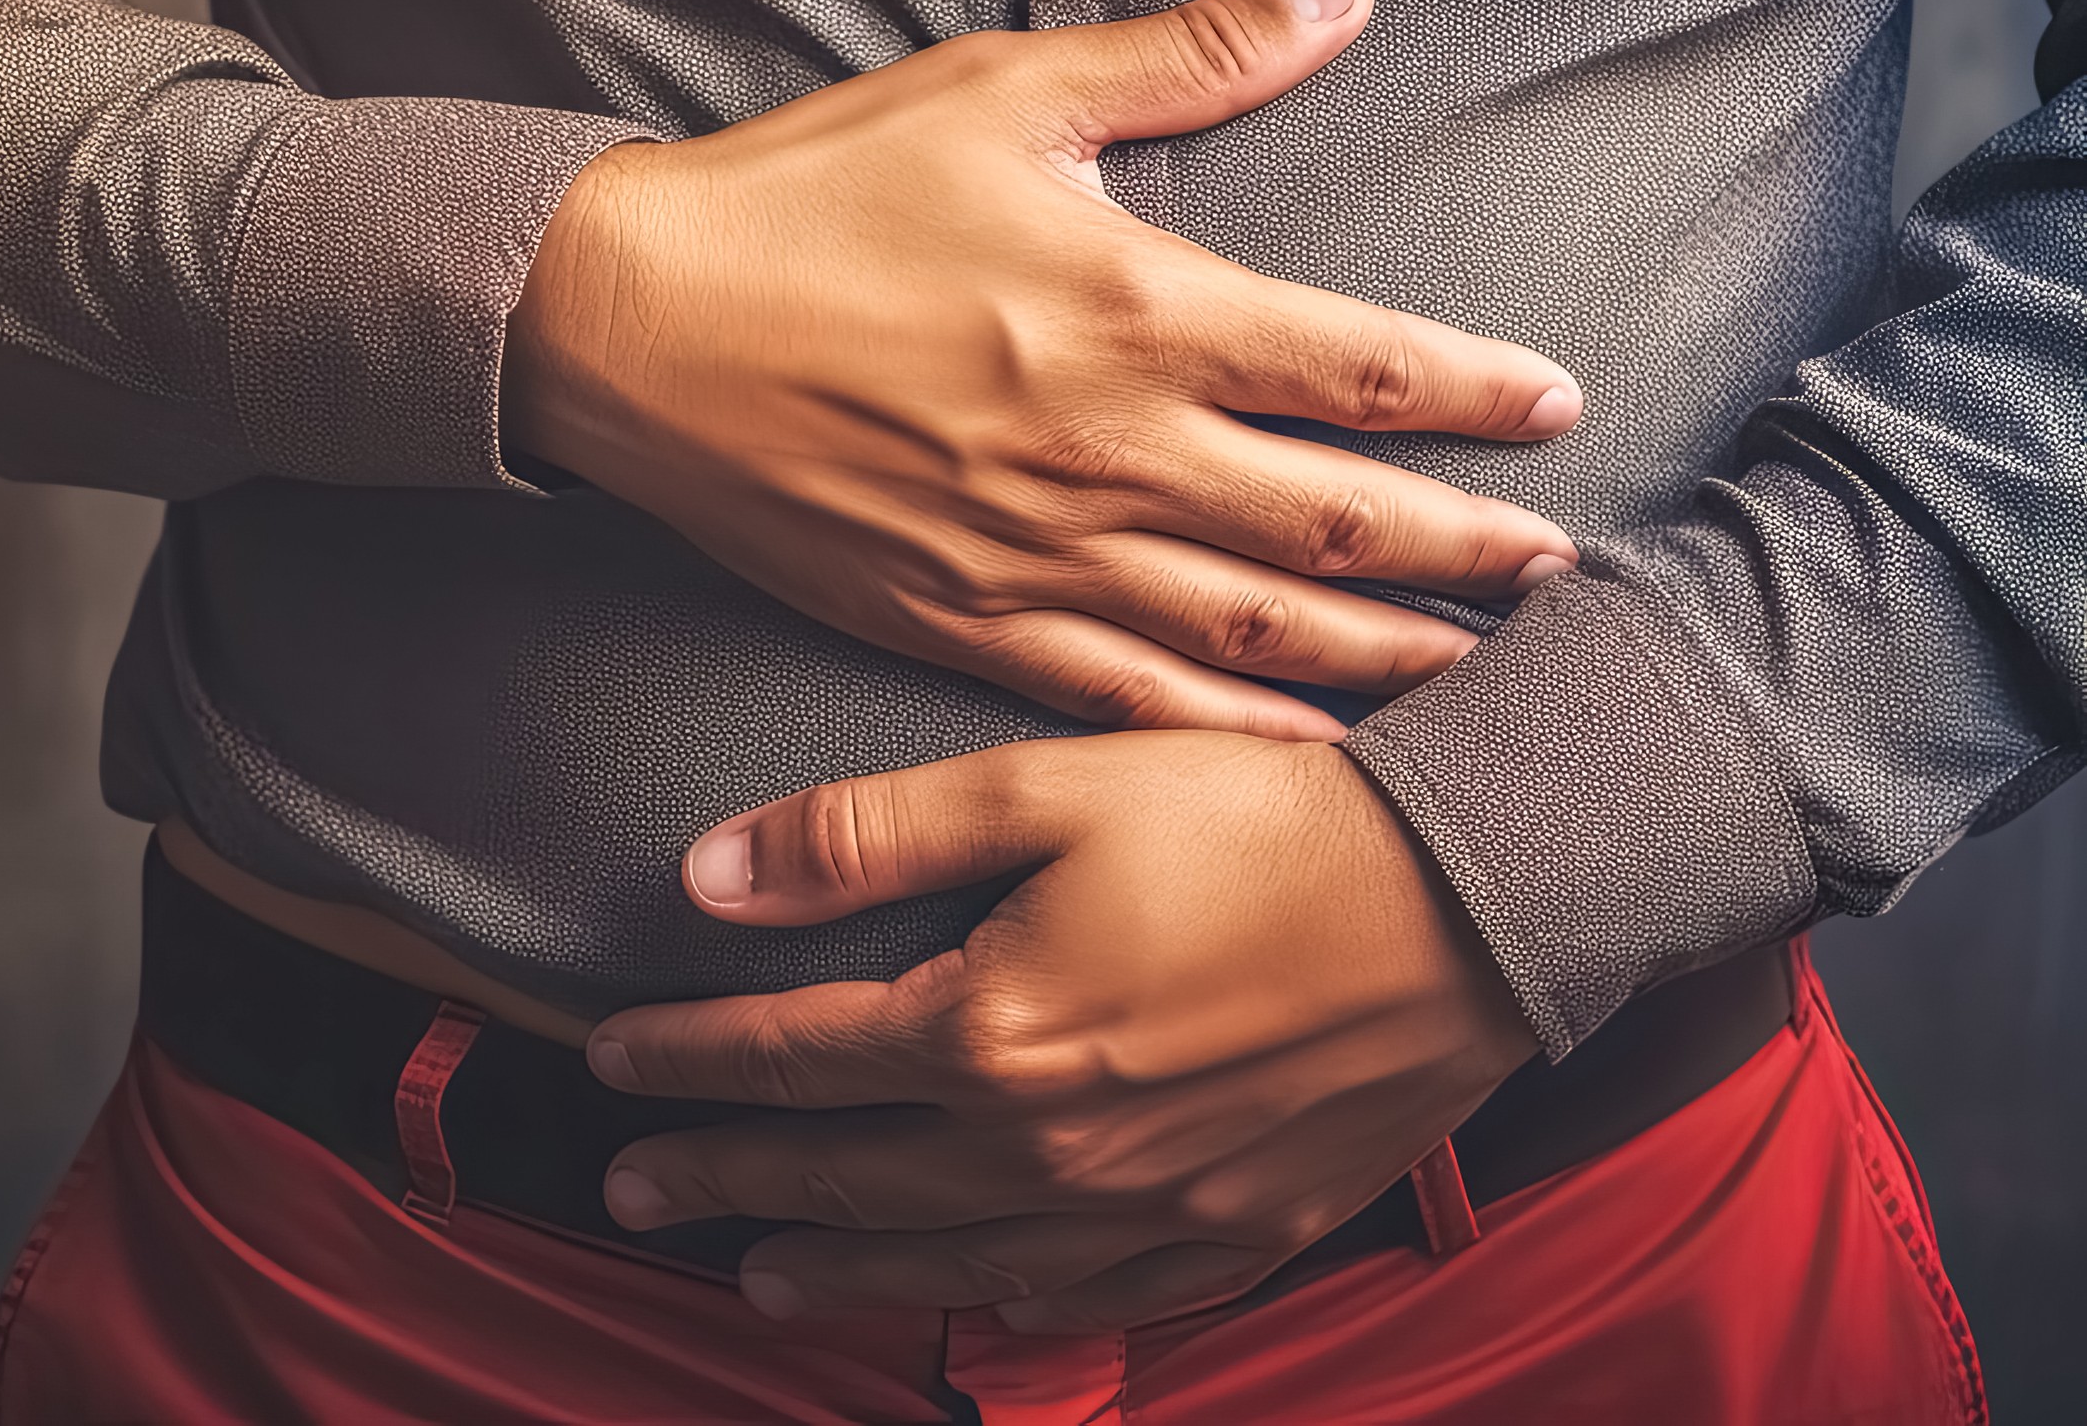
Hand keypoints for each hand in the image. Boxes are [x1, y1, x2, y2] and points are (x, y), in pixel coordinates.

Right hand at [505, 0, 1581, 737]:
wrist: (628, 326)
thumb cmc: (807, 196)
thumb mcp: (1000, 93)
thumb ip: (1188, 57)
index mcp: (1134, 310)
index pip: (1363, 368)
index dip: (1478, 394)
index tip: (1557, 405)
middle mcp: (1108, 450)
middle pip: (1341, 522)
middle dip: (1470, 551)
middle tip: (1560, 571)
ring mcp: (1036, 555)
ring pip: (1255, 629)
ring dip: (1385, 655)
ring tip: (1480, 672)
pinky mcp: (961, 622)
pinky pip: (1128, 697)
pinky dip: (1232, 730)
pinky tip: (1304, 748)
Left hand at [583, 730, 1535, 1330]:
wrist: (1479, 899)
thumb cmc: (1263, 820)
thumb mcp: (1048, 784)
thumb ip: (865, 839)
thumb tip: (707, 878)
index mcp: (987, 1031)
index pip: (784, 1059)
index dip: (684, 1061)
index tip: (608, 1060)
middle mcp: (1047, 1148)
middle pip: (839, 1176)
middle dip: (721, 1179)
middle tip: (633, 1186)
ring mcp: (1141, 1212)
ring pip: (943, 1261)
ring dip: (834, 1267)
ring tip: (756, 1272)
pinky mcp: (1229, 1233)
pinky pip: (1085, 1303)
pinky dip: (1000, 1304)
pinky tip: (964, 1298)